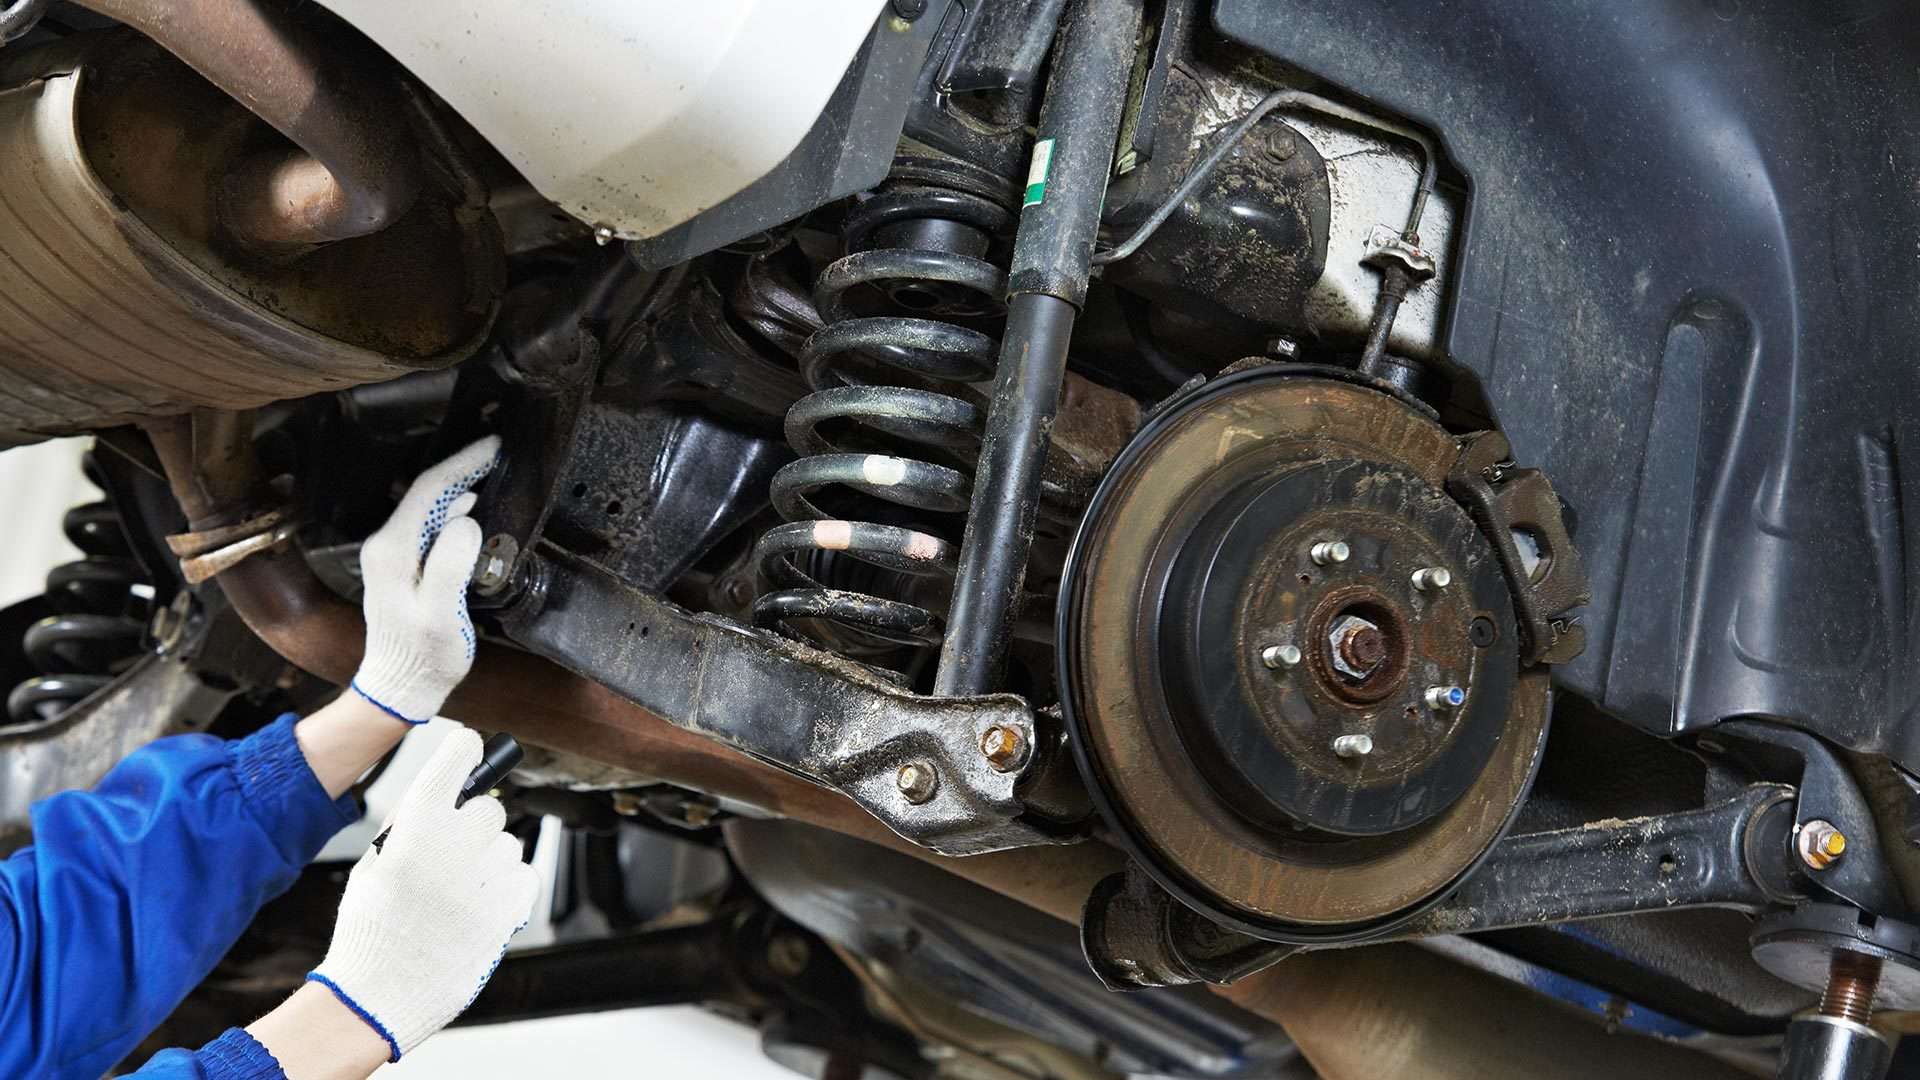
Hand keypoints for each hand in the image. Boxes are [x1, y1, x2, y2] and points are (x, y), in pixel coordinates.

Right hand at [306, 728, 538, 1060]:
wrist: (376, 996)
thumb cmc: (371, 930)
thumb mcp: (373, 866)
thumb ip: (409, 827)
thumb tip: (445, 798)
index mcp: (414, 827)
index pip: (455, 759)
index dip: (464, 750)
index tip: (470, 747)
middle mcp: (453, 844)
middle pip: (490, 808)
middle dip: (474, 826)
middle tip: (452, 855)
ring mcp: (483, 878)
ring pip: (509, 844)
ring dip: (491, 861)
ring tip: (460, 894)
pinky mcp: (508, 910)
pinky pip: (526, 875)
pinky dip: (510, 887)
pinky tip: (482, 906)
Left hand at [350, 436, 499, 724]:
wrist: (399, 687)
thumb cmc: (424, 656)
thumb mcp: (441, 613)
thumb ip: (451, 564)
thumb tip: (467, 522)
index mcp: (393, 549)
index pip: (430, 490)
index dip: (464, 463)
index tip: (495, 446)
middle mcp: (386, 545)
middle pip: (427, 492)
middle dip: (464, 469)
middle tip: (501, 453)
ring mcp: (392, 556)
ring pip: (429, 508)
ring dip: (460, 488)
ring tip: (494, 474)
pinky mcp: (403, 567)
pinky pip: (430, 526)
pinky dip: (455, 511)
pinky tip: (477, 511)